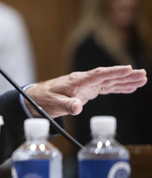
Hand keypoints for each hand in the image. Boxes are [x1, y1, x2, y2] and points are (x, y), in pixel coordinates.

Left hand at [25, 65, 146, 117]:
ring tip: (142, 79)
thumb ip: (66, 105)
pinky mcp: (87, 91)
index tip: (128, 69)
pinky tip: (130, 88)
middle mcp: (84, 81)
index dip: (113, 72)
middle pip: (108, 76)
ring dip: (125, 81)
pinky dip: (118, 88)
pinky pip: (105, 88)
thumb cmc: (44, 100)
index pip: (98, 75)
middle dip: (125, 75)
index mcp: (77, 81)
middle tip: (143, 74)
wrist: (36, 98)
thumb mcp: (53, 104)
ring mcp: (86, 86)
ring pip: (109, 81)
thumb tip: (77, 108)